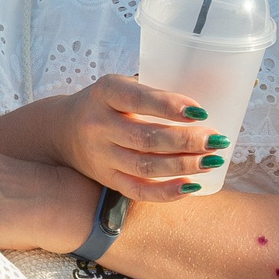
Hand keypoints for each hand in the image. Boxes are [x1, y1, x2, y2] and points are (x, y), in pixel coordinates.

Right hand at [48, 75, 219, 198]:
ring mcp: (101, 156)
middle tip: (216, 140)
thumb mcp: (120, 86)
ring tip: (212, 160)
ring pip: (146, 167)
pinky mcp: (106, 179)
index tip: (201, 113)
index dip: (170, 107)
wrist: (63, 130)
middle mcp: (98, 125)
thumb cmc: (107, 104)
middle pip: (147, 138)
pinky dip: (167, 192)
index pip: (138, 99)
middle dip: (187, 141)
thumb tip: (212, 92)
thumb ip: (153, 91)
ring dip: (184, 166)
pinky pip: (138, 191)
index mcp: (105, 93)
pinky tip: (191, 186)